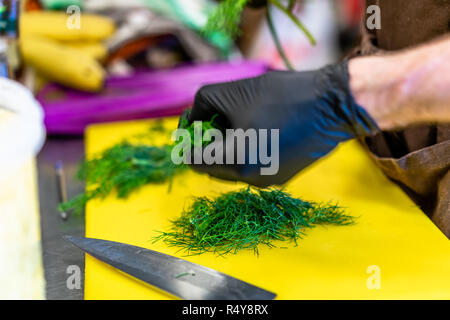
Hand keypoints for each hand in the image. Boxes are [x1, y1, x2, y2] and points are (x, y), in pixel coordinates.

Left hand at [184, 61, 378, 186]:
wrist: (333, 105)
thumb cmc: (281, 95)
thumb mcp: (230, 92)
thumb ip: (200, 106)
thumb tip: (189, 122)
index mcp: (235, 161)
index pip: (192, 160)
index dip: (188, 140)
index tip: (195, 123)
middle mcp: (249, 179)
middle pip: (211, 166)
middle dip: (207, 143)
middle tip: (217, 118)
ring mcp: (268, 181)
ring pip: (230, 168)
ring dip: (225, 148)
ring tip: (238, 121)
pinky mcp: (282, 178)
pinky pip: (250, 168)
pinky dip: (244, 153)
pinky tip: (256, 131)